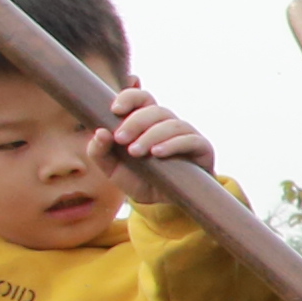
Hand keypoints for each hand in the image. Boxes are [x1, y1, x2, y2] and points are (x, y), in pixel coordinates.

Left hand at [95, 88, 210, 177]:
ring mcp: (186, 134)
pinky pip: (190, 139)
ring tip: (135, 152)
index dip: (130, 97)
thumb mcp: (112, 169)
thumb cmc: (138, 179)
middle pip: (155, 109)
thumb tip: (100, 132)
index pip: (141, 98)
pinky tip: (157, 153)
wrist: (163, 203)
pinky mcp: (202, 148)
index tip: (115, 110)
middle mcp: (167, 124)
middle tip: (121, 139)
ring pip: (171, 124)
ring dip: (151, 135)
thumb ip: (100, 152)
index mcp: (146, 122)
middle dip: (135, 122)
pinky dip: (173, 144)